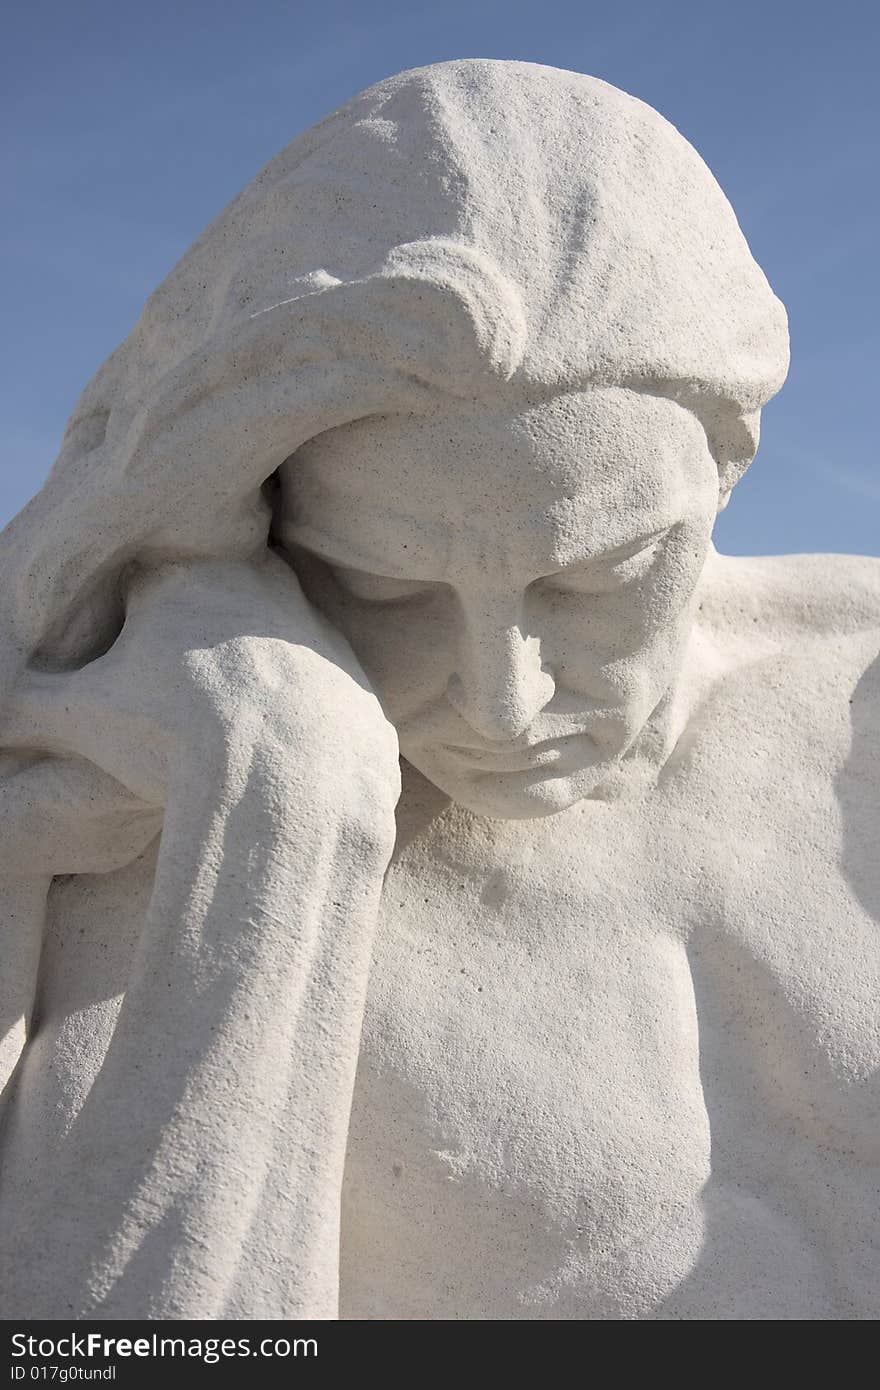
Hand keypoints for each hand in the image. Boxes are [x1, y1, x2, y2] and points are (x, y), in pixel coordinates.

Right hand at [2, 551, 400, 820]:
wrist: (285, 782)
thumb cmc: (171, 734)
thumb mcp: (78, 716)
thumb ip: (27, 704)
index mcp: (193, 572)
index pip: (151, 573)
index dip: (130, 612)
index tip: (122, 653)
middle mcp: (269, 586)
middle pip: (222, 597)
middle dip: (195, 635)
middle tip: (170, 687)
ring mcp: (324, 635)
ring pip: (280, 643)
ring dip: (254, 676)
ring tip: (225, 730)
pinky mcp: (362, 688)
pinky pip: (325, 698)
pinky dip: (301, 722)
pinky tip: (280, 756)